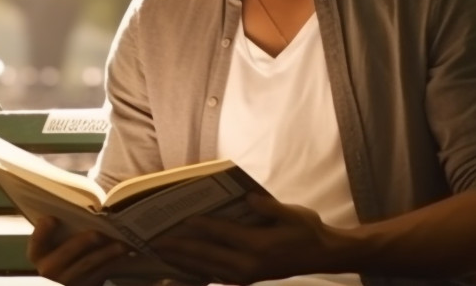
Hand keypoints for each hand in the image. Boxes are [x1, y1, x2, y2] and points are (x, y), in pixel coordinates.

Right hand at [27, 216, 128, 285]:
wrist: (68, 278)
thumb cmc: (64, 252)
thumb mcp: (55, 244)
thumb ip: (61, 229)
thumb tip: (83, 205)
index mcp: (38, 253)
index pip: (37, 240)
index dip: (43, 230)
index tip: (51, 218)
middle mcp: (48, 269)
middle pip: (67, 253)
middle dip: (84, 242)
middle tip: (99, 233)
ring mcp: (65, 282)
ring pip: (88, 265)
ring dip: (106, 254)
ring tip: (122, 245)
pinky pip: (100, 275)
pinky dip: (113, 264)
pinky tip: (124, 256)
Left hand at [150, 194, 341, 284]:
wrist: (322, 255)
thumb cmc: (307, 230)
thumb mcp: (293, 214)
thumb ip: (269, 207)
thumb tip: (247, 198)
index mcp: (258, 246)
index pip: (220, 233)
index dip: (197, 226)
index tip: (176, 219)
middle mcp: (248, 265)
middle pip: (205, 255)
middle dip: (178, 247)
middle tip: (153, 240)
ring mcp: (245, 275)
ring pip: (206, 268)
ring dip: (181, 261)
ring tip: (159, 252)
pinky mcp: (245, 279)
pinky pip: (214, 275)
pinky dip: (195, 269)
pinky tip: (181, 264)